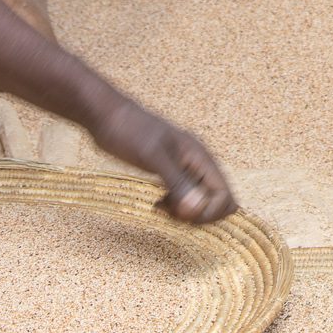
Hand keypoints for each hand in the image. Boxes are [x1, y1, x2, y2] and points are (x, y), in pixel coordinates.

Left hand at [88, 100, 237, 222]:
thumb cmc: (130, 131)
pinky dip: (175, 206)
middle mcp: (197, 163)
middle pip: (216, 200)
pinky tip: (156, 205)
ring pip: (200, 201)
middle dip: (198, 214)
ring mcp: (184, 168)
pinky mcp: (170, 173)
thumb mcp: (153, 157)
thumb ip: (177, 182)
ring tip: (161, 208)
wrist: (109, 117)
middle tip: (173, 213)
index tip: (183, 215)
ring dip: (185, 212)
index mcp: (200, 156)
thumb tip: (197, 209)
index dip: (209, 212)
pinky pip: (184, 196)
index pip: (224, 194)